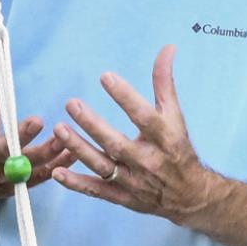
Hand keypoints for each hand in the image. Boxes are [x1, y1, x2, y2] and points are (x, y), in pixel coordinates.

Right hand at [0, 68, 76, 210]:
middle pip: (2, 149)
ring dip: (46, 153)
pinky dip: (56, 167)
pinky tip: (72, 155)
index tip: (0, 91)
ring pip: (23, 168)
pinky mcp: (12, 188)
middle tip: (37, 121)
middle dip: (20, 137)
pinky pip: (36, 179)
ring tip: (65, 138)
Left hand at [51, 44, 222, 223]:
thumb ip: (165, 83)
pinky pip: (97, 191)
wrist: (189, 195)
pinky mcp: (123, 197)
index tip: (105, 77)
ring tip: (59, 129)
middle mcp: (148, 161)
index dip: (125, 96)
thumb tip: (167, 48)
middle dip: (93, 124)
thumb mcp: (175, 115)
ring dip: (79, 149)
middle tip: (71, 103)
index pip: (144, 116)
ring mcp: (134, 182)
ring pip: (103, 167)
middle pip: (117, 144)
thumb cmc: (179, 148)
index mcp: (164, 138)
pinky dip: (77, 184)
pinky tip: (57, 171)